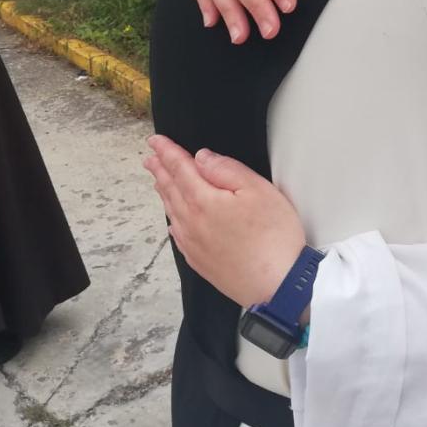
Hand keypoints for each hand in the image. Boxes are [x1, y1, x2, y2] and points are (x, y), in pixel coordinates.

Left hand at [144, 134, 307, 307]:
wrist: (276, 285)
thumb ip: (226, 170)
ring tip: (158, 181)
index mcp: (203, 200)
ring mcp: (193, 244)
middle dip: (159, 170)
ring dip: (163, 193)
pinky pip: (177, 234)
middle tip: (150, 158)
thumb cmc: (273, 236)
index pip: (180, 169)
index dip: (167, 152)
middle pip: (170, 189)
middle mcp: (191, 222)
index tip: (156, 141)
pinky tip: (173, 219)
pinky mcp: (200, 261)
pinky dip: (172, 219)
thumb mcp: (258, 190)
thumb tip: (202, 157)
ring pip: (171, 212)